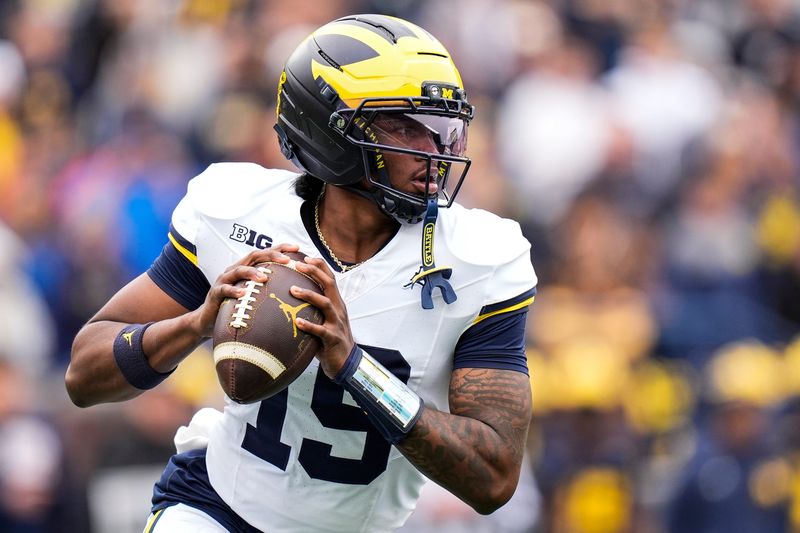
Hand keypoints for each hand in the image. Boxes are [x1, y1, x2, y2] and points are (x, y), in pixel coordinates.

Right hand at [190, 243, 299, 337]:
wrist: (207, 319)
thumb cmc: (236, 306)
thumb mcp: (253, 294)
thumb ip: (268, 288)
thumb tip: (296, 289)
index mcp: (246, 267)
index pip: (265, 253)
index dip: (280, 248)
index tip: (297, 248)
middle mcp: (235, 269)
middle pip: (254, 256)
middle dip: (271, 255)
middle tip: (287, 260)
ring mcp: (224, 280)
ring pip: (239, 270)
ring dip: (253, 272)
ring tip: (265, 277)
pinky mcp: (215, 293)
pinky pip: (225, 289)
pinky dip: (234, 291)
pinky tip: (244, 294)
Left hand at [290, 257, 354, 378]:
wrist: (346, 362)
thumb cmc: (330, 339)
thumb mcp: (324, 319)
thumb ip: (313, 307)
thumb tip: (290, 295)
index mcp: (336, 302)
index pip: (330, 278)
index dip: (319, 266)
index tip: (304, 257)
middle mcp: (338, 309)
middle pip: (329, 284)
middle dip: (314, 272)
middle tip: (297, 265)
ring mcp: (337, 323)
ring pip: (325, 304)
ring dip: (309, 295)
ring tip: (292, 290)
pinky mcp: (333, 338)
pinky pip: (320, 330)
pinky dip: (309, 325)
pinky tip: (297, 322)